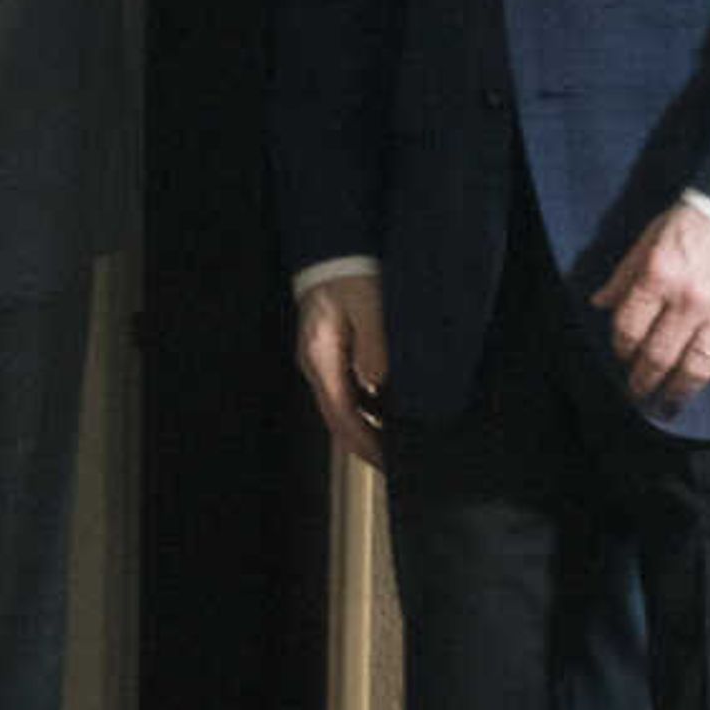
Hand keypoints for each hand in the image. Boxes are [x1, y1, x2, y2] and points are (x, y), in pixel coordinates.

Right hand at [294, 269, 390, 469]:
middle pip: (338, 417)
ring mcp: (321, 357)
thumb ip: (373, 346)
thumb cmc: (350, 273)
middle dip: (364, 443)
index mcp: (321, 357)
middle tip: (393, 462)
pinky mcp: (331, 349)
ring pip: (342, 405)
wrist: (334, 246)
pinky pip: (346, 388)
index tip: (387, 462)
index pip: (341, 415)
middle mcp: (316, 363)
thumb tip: (378, 385)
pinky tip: (386, 410)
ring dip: (365, 426)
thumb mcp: (367, 307)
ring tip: (393, 442)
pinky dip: (365, 406)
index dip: (364, 443)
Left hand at [592, 202, 709, 409]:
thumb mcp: (653, 235)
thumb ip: (626, 273)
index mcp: (658, 275)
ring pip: (695, 368)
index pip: (628, 328)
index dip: (621, 349)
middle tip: (639, 395)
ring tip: (670, 401)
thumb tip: (598, 304)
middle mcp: (689, 299)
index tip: (624, 358)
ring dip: (679, 391)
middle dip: (644, 381)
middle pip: (657, 356)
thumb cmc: (703, 218)